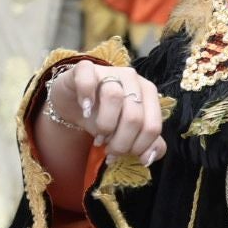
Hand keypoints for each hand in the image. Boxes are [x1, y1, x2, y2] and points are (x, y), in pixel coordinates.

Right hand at [48, 60, 166, 161]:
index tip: (124, 154)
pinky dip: (86, 95)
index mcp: (149, 93)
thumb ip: (145, 144)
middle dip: (121, 142)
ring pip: (114, 96)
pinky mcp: (84, 68)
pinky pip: (87, 78)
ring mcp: (109, 70)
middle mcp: (133, 79)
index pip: (153, 126)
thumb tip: (149, 159)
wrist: (74, 102)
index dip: (138, 147)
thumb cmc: (104, 117)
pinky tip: (85, 109)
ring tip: (99, 136)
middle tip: (109, 150)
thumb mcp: (126, 133)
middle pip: (134, 116)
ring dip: (105, 125)